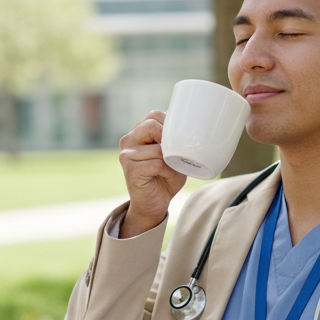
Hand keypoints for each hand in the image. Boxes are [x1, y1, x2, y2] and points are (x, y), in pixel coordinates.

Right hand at [118, 110, 186, 237]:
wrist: (153, 205)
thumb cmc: (165, 177)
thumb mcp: (174, 153)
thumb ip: (176, 137)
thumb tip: (192, 123)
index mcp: (137, 132)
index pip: (154, 114)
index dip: (170, 124)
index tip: (179, 138)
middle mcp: (128, 140)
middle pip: (152, 124)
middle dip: (170, 139)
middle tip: (175, 153)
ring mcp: (126, 154)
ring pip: (157, 147)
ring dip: (170, 159)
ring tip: (170, 168)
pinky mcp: (130, 169)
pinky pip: (157, 163)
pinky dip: (167, 171)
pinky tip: (164, 176)